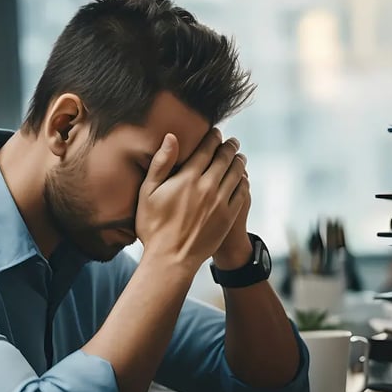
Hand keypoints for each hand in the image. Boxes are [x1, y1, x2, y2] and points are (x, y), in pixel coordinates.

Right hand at [135, 129, 248, 272]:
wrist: (171, 259)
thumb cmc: (153, 226)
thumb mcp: (148, 193)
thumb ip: (160, 163)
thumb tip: (171, 136)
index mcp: (187, 178)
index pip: (206, 149)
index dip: (213, 138)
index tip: (216, 132)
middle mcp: (207, 187)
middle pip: (225, 158)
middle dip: (229, 146)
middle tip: (232, 141)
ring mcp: (221, 202)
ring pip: (236, 173)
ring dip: (239, 161)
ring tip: (239, 156)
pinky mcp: (229, 217)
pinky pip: (242, 192)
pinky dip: (243, 181)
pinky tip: (242, 178)